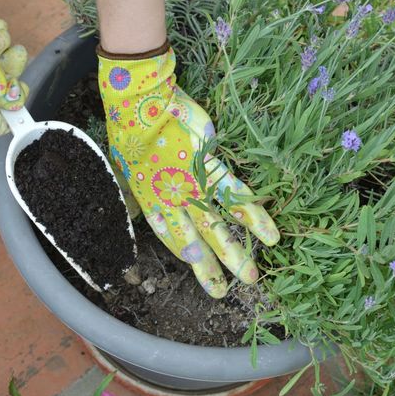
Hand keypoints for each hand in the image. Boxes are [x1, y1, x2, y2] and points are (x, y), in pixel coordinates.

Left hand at [98, 45, 278, 297]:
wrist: (140, 105)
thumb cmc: (130, 132)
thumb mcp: (125, 168)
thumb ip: (135, 192)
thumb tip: (138, 208)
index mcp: (152, 200)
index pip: (171, 237)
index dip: (189, 257)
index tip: (204, 276)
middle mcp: (173, 200)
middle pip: (195, 240)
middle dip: (212, 267)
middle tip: (227, 290)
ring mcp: (192, 185)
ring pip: (217, 224)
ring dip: (235, 251)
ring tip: (251, 275)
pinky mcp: (209, 166)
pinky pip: (233, 194)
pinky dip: (252, 214)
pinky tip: (268, 233)